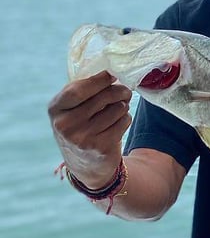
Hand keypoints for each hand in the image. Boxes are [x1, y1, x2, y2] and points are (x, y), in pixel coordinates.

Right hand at [48, 72, 131, 186]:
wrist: (85, 164)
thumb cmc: (80, 126)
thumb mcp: (71, 110)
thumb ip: (83, 91)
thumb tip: (110, 72)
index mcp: (55, 109)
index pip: (78, 90)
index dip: (99, 80)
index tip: (112, 74)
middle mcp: (65, 124)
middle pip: (102, 97)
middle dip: (119, 90)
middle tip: (125, 90)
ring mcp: (82, 138)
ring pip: (117, 109)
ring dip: (123, 105)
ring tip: (119, 108)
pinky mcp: (100, 147)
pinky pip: (124, 122)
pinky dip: (126, 118)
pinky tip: (119, 121)